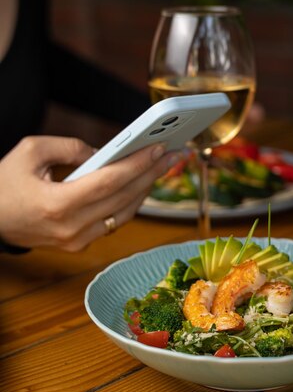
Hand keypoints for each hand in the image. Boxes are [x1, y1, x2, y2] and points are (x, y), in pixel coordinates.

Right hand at [0, 136, 176, 251]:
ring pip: (125, 213)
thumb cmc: (4, 183)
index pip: (109, 182)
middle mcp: (71, 228)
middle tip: (175, 152)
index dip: (138, 164)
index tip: (160, 147)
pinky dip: (132, 201)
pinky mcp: (79, 244)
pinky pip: (115, 222)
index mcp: (57, 204)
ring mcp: (77, 241)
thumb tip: (106, 153)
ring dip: (147, 187)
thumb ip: (71, 148)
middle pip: (124, 197)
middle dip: (153, 172)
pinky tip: (144, 182)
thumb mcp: (31, 151)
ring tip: (165, 164)